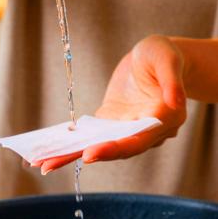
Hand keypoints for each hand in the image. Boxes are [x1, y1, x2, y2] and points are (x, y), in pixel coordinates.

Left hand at [37, 35, 187, 173]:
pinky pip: (93, 136)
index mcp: (165, 119)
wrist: (156, 59)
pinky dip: (73, 145)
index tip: (90, 153)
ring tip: (42, 163)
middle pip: (116, 149)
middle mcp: (147, 132)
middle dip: (84, 156)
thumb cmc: (164, 54)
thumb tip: (175, 102)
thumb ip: (172, 80)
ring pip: (101, 146)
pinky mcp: (113, 124)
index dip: (114, 148)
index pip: (138, 138)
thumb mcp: (168, 58)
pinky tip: (49, 152)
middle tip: (51, 163)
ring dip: (71, 155)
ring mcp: (128, 129)